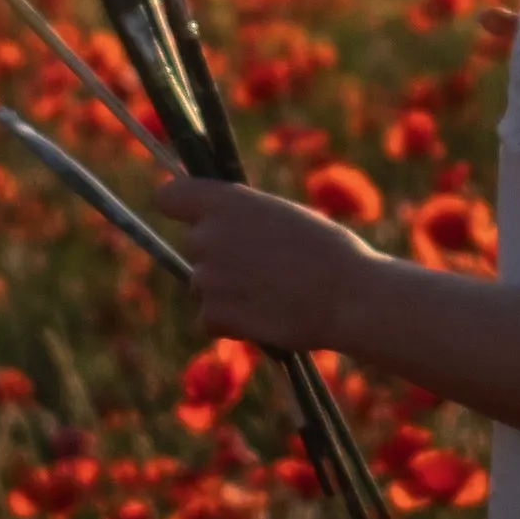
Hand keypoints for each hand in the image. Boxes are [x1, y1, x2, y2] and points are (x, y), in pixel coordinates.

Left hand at [156, 176, 375, 350]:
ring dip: (227, 291)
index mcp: (226, 201)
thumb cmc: (329, 251)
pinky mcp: (214, 314)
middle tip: (263, 266)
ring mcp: (206, 277)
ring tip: (272, 293)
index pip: (169, 196)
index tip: (199, 215)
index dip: (182, 206)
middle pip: (195, 244)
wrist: (350, 297)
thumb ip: (244, 217)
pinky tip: (264, 316)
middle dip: (219, 255)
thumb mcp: (283, 215)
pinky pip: (209, 318)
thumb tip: (225, 230)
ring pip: (202, 283)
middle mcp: (208, 235)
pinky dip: (230, 322)